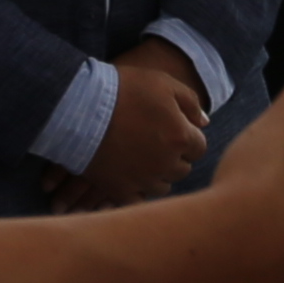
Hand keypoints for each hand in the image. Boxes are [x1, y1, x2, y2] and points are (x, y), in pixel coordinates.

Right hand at [68, 43, 210, 209]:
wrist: (79, 106)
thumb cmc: (123, 89)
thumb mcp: (163, 83)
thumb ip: (190, 102)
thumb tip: (204, 123)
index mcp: (180, 137)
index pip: (198, 147)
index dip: (188, 138)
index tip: (174, 130)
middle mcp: (166, 163)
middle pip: (182, 169)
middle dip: (175, 157)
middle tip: (157, 143)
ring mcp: (143, 180)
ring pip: (163, 186)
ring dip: (158, 175)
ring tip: (142, 159)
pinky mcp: (120, 190)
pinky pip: (138, 199)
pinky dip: (137, 191)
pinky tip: (130, 178)